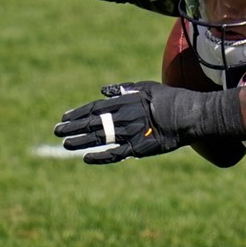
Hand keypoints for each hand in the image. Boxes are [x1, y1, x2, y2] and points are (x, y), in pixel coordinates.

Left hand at [55, 82, 182, 163]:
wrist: (189, 115)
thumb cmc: (170, 99)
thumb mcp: (146, 87)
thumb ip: (124, 89)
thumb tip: (103, 90)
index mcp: (124, 103)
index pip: (94, 109)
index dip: (77, 114)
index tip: (63, 118)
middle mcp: (123, 118)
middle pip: (92, 123)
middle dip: (72, 127)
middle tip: (56, 131)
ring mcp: (129, 133)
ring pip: (99, 139)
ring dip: (80, 141)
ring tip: (65, 144)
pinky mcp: (138, 148)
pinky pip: (115, 154)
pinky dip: (100, 157)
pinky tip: (87, 159)